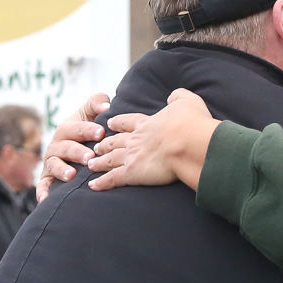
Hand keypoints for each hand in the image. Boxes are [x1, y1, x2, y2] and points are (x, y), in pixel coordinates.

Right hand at [36, 92, 110, 202]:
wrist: (75, 149)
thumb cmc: (86, 130)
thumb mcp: (89, 114)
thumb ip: (96, 103)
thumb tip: (105, 105)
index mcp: (67, 129)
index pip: (75, 128)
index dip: (87, 130)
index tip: (101, 133)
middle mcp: (56, 145)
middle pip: (65, 147)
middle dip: (77, 152)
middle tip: (91, 157)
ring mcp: (51, 162)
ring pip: (54, 165)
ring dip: (62, 170)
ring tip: (72, 175)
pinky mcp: (47, 178)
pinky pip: (42, 185)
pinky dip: (42, 191)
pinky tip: (45, 200)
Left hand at [87, 89, 219, 191]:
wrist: (189, 142)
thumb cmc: (191, 123)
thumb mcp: (187, 101)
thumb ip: (178, 97)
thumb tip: (172, 97)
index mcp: (147, 124)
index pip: (128, 122)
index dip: (118, 123)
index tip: (110, 123)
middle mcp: (136, 139)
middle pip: (115, 141)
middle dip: (104, 144)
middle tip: (97, 147)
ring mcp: (132, 156)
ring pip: (110, 159)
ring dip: (99, 162)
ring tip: (91, 164)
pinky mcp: (132, 172)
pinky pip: (112, 178)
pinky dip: (101, 182)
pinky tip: (93, 186)